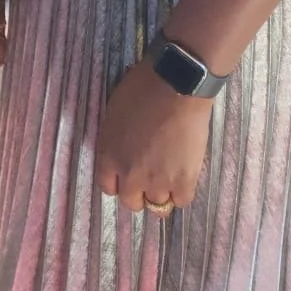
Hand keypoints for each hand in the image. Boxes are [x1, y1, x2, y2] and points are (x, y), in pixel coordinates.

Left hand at [95, 60, 211, 212]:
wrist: (175, 85)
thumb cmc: (141, 89)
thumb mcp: (114, 114)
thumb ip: (114, 140)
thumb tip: (121, 150)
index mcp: (109, 155)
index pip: (107, 187)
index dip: (118, 183)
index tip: (127, 177)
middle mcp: (130, 174)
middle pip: (131, 202)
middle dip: (139, 192)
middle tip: (149, 177)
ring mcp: (158, 181)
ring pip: (157, 205)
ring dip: (162, 191)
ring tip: (169, 174)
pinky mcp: (184, 181)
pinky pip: (182, 201)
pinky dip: (182, 192)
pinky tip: (183, 176)